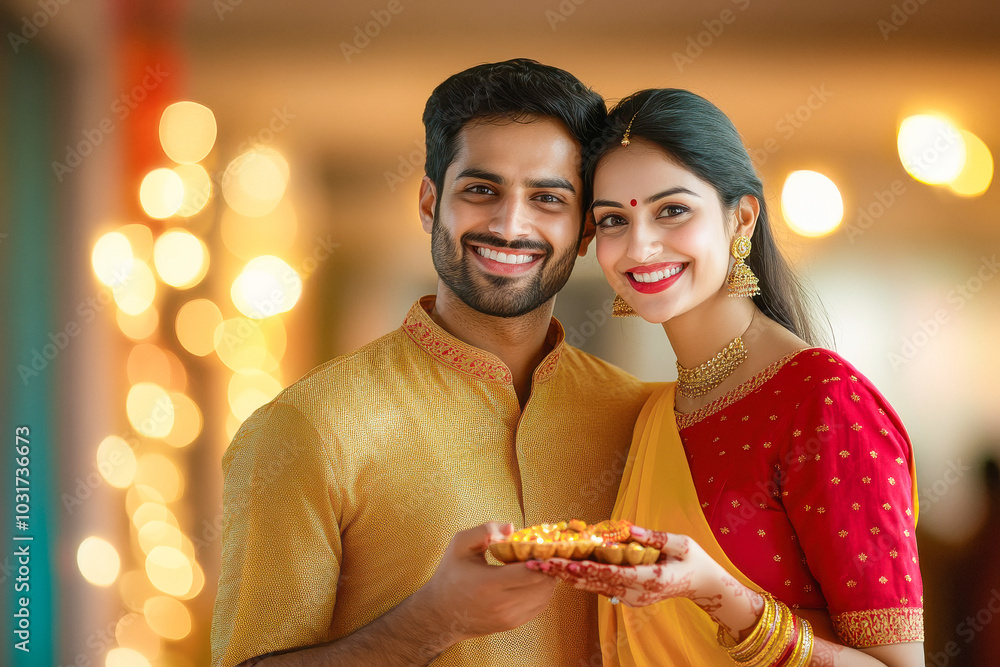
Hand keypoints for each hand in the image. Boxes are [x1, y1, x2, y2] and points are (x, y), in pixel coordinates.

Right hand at [414, 522, 558, 642]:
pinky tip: (530, 577)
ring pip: (546, 595)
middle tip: (539, 550)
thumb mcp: (460, 545)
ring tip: (533, 563)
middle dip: (546, 565)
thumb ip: (485, 530)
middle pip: (543, 584)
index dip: (541, 556)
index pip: (530, 572)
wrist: (441, 614)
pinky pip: (540, 604)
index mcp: (488, 584)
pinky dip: (542, 589)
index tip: (538, 543)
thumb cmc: (450, 575)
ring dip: (546, 577)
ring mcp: (509, 617)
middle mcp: (502, 604)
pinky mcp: (514, 623)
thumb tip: (512, 528)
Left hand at [525, 526, 728, 608]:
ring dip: (567, 575)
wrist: (703, 586)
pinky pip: (599, 585)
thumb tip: (629, 528)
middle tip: (536, 562)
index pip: (611, 574)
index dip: (586, 569)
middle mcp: (635, 592)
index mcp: (649, 579)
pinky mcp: (627, 595)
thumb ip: (655, 537)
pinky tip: (561, 568)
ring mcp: (630, 597)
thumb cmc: (694, 561)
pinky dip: (580, 577)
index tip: (565, 563)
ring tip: (540, 565)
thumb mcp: (681, 544)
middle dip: (564, 572)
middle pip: (593, 582)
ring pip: (592, 586)